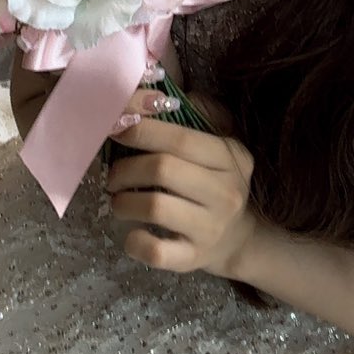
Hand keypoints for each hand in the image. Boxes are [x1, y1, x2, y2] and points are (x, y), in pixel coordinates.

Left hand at [105, 88, 257, 279]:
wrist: (240, 239)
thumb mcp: (225, 143)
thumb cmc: (220, 182)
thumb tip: (165, 94)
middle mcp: (225, 192)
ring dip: (123, 201)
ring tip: (118, 200)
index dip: (142, 131)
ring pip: (154, 207)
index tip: (117, 130)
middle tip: (113, 174)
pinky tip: (131, 234)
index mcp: (231, 158)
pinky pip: (157, 252)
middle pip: (162, 169)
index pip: (181, 139)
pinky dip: (135, 242)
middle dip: (125, 167)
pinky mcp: (193, 259)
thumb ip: (203, 114)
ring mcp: (210, 228)